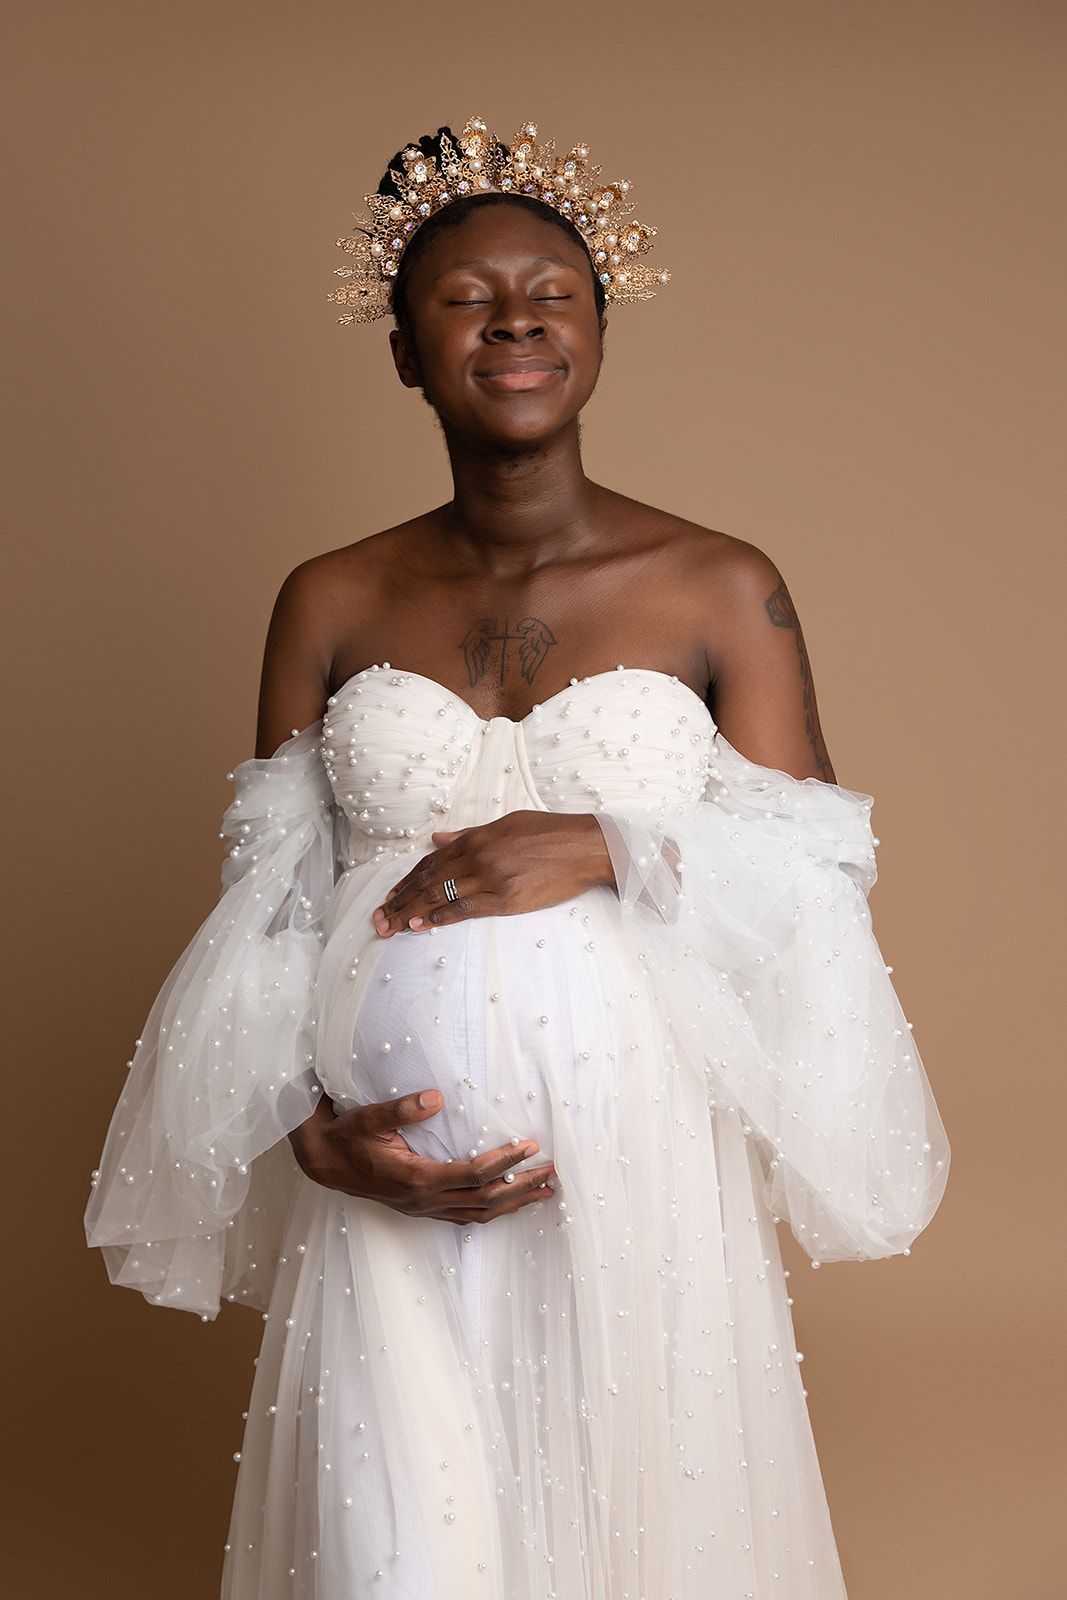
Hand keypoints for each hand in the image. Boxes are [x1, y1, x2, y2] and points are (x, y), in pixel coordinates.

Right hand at [287, 1087, 557, 1224]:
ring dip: (513, 1203)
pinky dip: (492, 1210)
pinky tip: (508, 1203)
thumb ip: (401, 1109)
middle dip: (521, 1186)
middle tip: (553, 1172)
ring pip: (478, 1213)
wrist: (324, 1162)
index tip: (530, 1146)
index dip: (504, 1162)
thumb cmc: (348, 1136)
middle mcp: (424, 1200)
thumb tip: (436, 1097)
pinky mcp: (422, 1208)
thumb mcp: (369, 1117)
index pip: (472, 1174)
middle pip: (485, 1199)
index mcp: (416, 1178)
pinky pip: (465, 1216)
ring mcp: (424, 1209)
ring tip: (544, 1192)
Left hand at [371, 810, 612, 935]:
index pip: (432, 860)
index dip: (408, 879)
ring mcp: (492, 877)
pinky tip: (422, 924)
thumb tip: (437, 837)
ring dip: (411, 912)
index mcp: (478, 837)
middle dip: (400, 900)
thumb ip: (470, 833)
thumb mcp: (507, 823)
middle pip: (429, 880)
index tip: (390, 894)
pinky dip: (440, 917)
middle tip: (379, 918)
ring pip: (440, 895)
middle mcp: (479, 856)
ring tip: (391, 926)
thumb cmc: (552, 833)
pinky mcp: (507, 899)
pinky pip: (465, 910)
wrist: (588, 847)